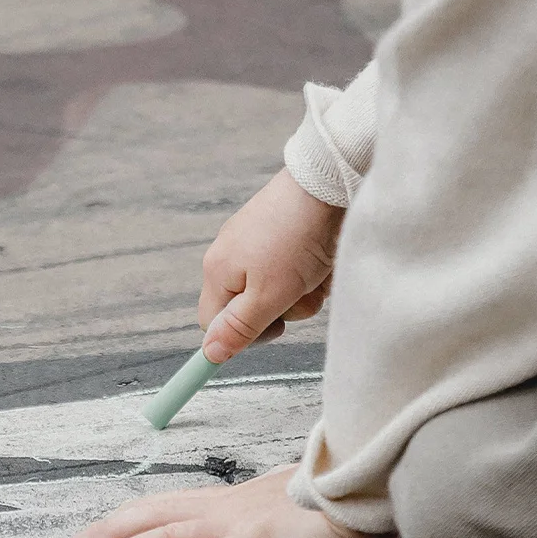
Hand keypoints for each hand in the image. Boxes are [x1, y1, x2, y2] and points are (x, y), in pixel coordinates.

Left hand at [70, 466, 394, 537]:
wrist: (370, 491)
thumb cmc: (336, 502)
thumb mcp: (287, 507)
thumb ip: (263, 518)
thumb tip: (251, 530)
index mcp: (233, 500)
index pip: (169, 505)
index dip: (130, 516)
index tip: (96, 530)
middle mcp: (228, 506)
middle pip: (157, 516)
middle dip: (113, 532)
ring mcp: (243, 521)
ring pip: (172, 535)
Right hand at [199, 169, 342, 362]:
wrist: (328, 182)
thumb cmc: (296, 238)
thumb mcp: (269, 295)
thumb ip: (239, 328)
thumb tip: (209, 355)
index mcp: (217, 271)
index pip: (214, 323)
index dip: (242, 335)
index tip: (275, 329)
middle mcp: (231, 255)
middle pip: (251, 308)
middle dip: (283, 308)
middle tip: (300, 290)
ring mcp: (256, 242)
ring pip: (278, 292)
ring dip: (303, 290)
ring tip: (317, 269)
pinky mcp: (281, 233)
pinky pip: (295, 270)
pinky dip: (312, 270)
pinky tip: (323, 256)